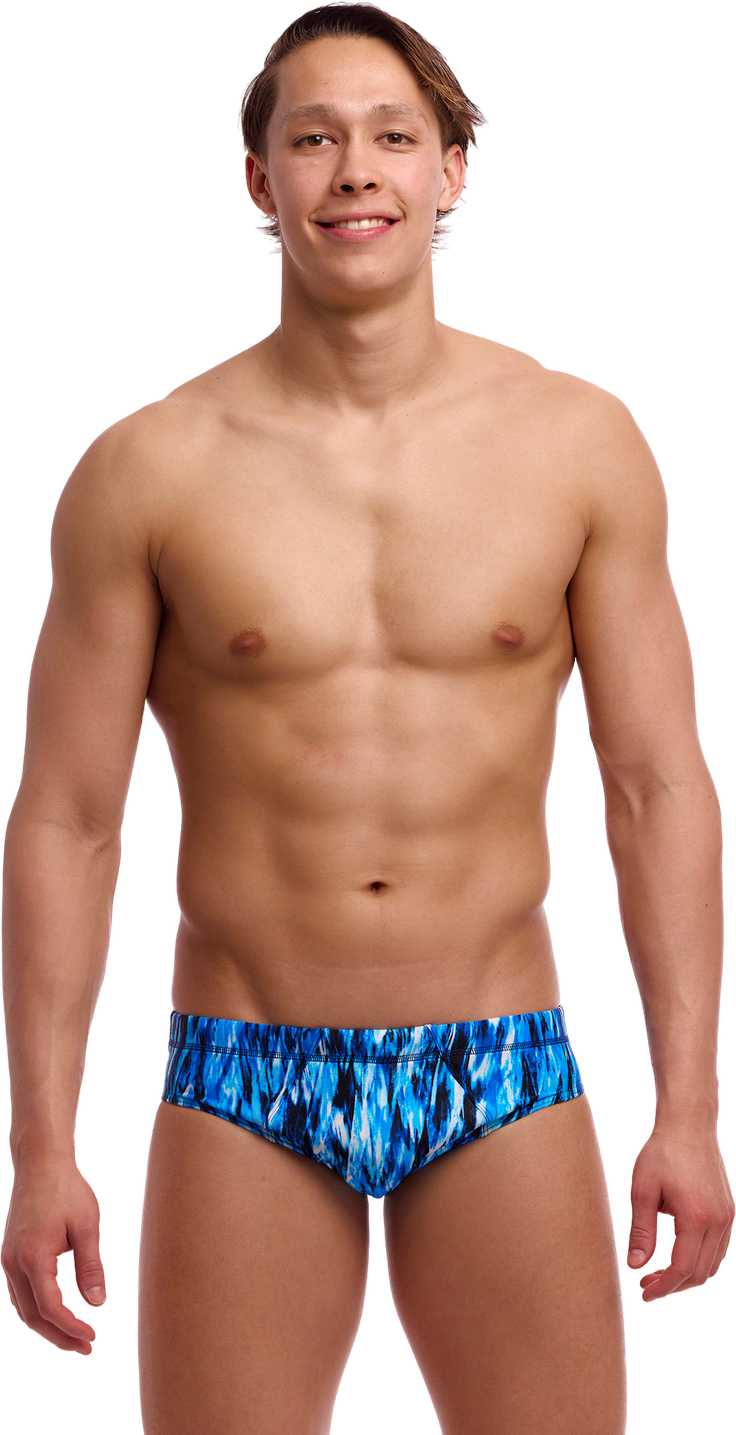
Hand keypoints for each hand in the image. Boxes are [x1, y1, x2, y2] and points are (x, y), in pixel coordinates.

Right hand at [0, 1160, 107, 1354]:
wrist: (40, 1162)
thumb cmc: (66, 1189)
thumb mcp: (86, 1225)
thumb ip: (90, 1266)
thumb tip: (98, 1304)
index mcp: (33, 1258)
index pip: (50, 1308)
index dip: (71, 1328)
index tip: (93, 1338)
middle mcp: (14, 1264)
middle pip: (32, 1316)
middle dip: (58, 1336)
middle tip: (86, 1348)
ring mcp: (8, 1260)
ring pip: (23, 1307)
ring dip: (47, 1326)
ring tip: (75, 1336)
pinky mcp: (10, 1255)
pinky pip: (20, 1293)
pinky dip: (38, 1309)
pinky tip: (57, 1312)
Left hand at [626, 1124, 735, 1301]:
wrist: (688, 1125)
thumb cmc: (662, 1153)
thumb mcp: (644, 1191)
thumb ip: (641, 1231)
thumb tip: (636, 1266)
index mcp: (696, 1217)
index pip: (683, 1269)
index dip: (663, 1286)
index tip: (644, 1292)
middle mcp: (718, 1220)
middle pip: (701, 1272)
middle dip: (674, 1286)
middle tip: (648, 1286)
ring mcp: (727, 1217)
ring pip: (713, 1264)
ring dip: (688, 1276)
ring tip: (661, 1275)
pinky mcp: (728, 1211)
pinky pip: (718, 1249)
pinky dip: (701, 1261)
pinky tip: (679, 1257)